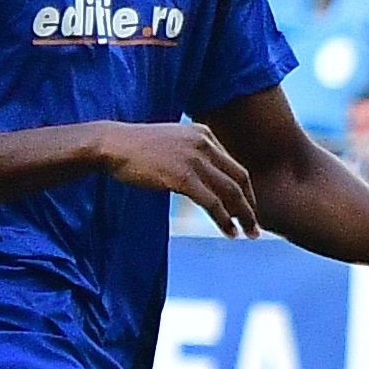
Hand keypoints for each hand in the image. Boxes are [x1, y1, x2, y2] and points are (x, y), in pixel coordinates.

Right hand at [95, 120, 261, 237]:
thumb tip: (205, 176)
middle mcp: (205, 144)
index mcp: (205, 134)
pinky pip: (212, 203)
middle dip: (251, 205)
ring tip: (248, 233)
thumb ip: (193, 154)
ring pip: (230, 192)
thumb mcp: (174, 142)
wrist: (112, 145)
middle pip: (240, 179)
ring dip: (243, 216)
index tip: (248, 208)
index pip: (235, 166)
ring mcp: (195, 160)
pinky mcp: (182, 177)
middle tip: (255, 226)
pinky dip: (224, 219)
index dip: (245, 190)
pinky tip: (229, 231)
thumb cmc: (138, 148)